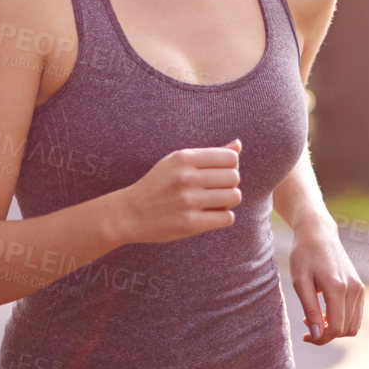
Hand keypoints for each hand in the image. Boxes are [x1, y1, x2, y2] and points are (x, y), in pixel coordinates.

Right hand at [113, 141, 242, 244]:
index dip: (230, 166)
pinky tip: (210, 214)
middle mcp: (187, 177)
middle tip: (216, 189)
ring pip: (234, 196)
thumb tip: (238, 145)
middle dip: (230, 184)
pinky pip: (227, 217)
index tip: (219, 173)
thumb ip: (209, 154)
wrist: (129, 213)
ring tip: (214, 202)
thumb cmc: (157, 184)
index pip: (230, 158)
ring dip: (228, 200)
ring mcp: (189, 201)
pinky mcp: (191, 223)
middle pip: (234, 177)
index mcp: (184, 158)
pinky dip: (223, 216)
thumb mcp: (177, 162)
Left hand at [289, 219, 364, 343]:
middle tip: (307, 323)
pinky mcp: (360, 288)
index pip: (335, 328)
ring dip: (335, 328)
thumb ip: (310, 309)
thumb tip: (316, 335)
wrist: (318, 234)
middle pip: (345, 330)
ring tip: (315, 316)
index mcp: (337, 288)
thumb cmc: (304, 255)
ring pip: (353, 326)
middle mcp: (354, 290)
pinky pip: (356, 316)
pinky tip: (325, 311)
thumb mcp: (300, 282)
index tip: (305, 336)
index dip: (320, 339)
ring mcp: (359, 289)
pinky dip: (342, 320)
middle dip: (326, 334)